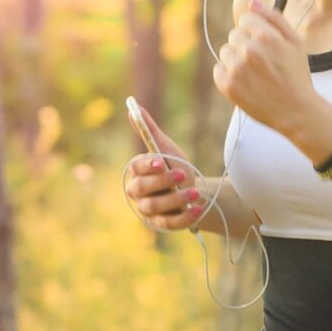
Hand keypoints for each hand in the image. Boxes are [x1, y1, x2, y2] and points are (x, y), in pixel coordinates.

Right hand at [124, 104, 205, 230]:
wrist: (194, 192)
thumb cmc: (176, 168)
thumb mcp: (166, 149)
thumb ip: (149, 131)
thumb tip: (133, 105)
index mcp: (137, 173)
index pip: (136, 169)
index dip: (148, 166)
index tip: (161, 161)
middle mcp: (138, 193)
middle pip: (142, 189)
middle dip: (162, 181)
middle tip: (182, 174)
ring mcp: (148, 211)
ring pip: (155, 207)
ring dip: (175, 199)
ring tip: (194, 193)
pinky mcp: (161, 225)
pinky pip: (169, 223)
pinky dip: (184, 217)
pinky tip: (197, 208)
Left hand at [213, 0, 315, 133]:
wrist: (296, 111)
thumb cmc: (296, 75)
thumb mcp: (295, 42)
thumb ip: (274, 18)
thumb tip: (252, 2)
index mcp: (266, 36)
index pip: (245, 20)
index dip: (256, 32)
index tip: (265, 46)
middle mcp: (249, 50)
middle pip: (234, 35)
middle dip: (246, 45)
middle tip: (262, 63)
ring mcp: (236, 69)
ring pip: (225, 51)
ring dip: (236, 59)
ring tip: (255, 74)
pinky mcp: (227, 86)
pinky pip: (218, 70)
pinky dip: (228, 75)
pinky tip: (246, 83)